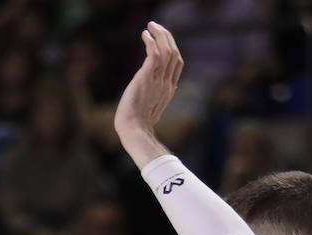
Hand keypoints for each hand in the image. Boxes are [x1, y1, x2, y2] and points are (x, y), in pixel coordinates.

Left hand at [113, 21, 183, 161]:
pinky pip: (154, 54)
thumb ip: (160, 94)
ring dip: (159, 34)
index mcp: (169, 89)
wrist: (134, 130)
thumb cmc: (139, 122)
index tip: (163, 38)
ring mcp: (158, 80)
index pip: (178, 62)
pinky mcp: (146, 78)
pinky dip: (151, 41)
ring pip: (166, 50)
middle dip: (166, 36)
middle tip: (155, 26)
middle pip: (174, 52)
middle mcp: (166, 83)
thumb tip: (169, 89)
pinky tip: (145, 35)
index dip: (172, 47)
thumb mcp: (154, 106)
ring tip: (150, 26)